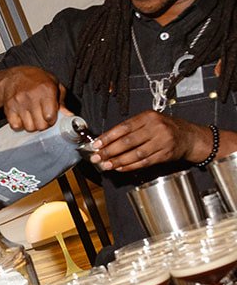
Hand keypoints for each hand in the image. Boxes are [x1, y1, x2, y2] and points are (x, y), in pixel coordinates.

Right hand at [0, 66, 65, 131]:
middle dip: (43, 125)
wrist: (14, 77)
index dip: (52, 120)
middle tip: (42, 118)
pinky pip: (16, 126)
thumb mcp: (54, 85)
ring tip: (32, 117)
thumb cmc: (37, 81)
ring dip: (32, 125)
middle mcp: (32, 97)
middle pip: (40, 125)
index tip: (51, 117)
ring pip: (29, 128)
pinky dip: (20, 125)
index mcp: (46, 90)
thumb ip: (62, 101)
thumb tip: (69, 116)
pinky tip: (22, 117)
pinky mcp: (9, 108)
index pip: (50, 117)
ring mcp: (19, 103)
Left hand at [90, 111, 208, 171]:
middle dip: (109, 151)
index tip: (96, 144)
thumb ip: (130, 129)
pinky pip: (144, 162)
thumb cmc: (165, 128)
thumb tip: (106, 141)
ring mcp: (162, 142)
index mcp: (149, 117)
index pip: (124, 127)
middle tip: (97, 157)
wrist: (190, 137)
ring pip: (135, 154)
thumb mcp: (149, 121)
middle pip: (128, 142)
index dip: (108, 137)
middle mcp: (156, 128)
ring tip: (106, 165)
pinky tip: (120, 168)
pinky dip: (130, 166)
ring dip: (118, 161)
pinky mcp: (165, 154)